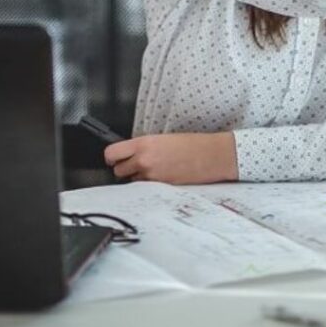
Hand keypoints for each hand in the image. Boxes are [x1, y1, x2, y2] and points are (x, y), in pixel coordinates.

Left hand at [104, 132, 237, 183]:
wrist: (213, 155)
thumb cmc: (195, 144)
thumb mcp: (166, 138)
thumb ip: (145, 146)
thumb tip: (131, 154)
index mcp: (145, 143)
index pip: (111, 153)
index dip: (112, 157)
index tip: (116, 158)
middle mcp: (144, 160)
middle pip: (118, 170)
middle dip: (126, 169)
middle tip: (139, 164)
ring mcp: (151, 176)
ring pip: (131, 181)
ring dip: (138, 177)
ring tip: (156, 169)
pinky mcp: (159, 187)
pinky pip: (145, 187)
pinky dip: (150, 184)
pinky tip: (164, 175)